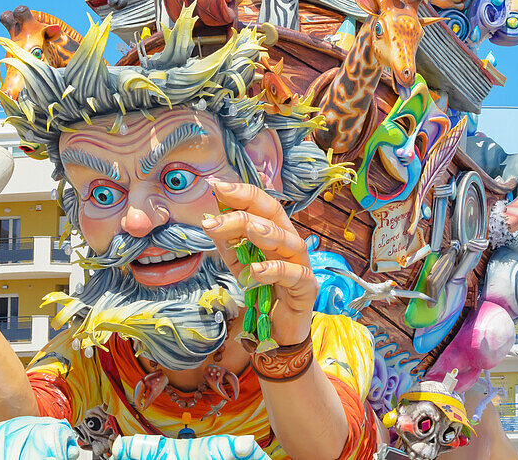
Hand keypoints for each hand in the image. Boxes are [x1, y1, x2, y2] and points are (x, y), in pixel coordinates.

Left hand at [202, 179, 316, 346]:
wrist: (277, 333)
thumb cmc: (262, 293)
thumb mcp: (239, 264)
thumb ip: (228, 242)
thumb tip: (210, 217)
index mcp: (274, 233)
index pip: (261, 205)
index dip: (241, 193)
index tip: (216, 185)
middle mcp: (290, 244)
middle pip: (275, 215)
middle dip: (248, 205)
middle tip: (220, 203)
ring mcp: (301, 265)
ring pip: (288, 241)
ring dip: (266, 232)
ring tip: (247, 228)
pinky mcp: (307, 288)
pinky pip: (294, 275)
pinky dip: (275, 271)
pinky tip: (255, 271)